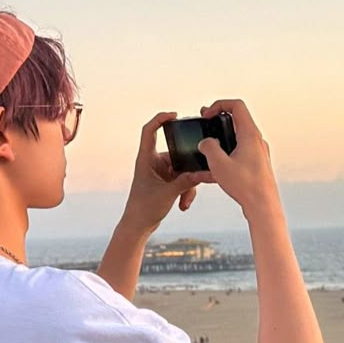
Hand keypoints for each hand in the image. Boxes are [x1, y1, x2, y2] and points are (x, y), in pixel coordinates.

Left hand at [121, 111, 213, 234]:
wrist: (138, 226)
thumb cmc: (144, 208)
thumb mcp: (169, 193)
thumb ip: (187, 181)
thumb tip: (205, 172)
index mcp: (146, 159)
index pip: (149, 131)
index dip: (160, 119)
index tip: (175, 115)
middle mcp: (152, 163)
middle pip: (176, 154)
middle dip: (188, 167)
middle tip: (199, 173)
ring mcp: (160, 172)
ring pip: (182, 169)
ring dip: (187, 184)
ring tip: (185, 201)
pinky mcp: (166, 182)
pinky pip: (183, 179)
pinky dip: (186, 191)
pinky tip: (183, 205)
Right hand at [197, 99, 281, 218]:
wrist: (263, 206)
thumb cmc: (247, 186)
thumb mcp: (219, 164)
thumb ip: (209, 148)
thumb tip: (206, 143)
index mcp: (250, 134)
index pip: (236, 106)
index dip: (219, 104)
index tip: (207, 114)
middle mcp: (257, 141)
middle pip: (237, 120)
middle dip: (218, 120)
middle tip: (205, 123)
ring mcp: (258, 153)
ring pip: (237, 137)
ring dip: (221, 138)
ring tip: (207, 147)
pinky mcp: (256, 165)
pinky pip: (239, 153)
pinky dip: (226, 154)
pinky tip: (213, 169)